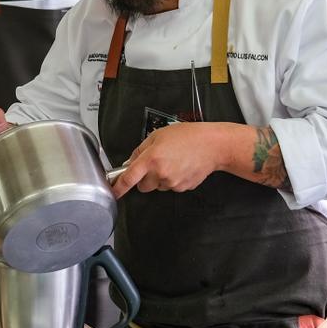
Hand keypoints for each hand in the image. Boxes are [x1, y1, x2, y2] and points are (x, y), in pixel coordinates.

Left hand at [111, 123, 227, 197]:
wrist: (213, 146)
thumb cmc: (188, 136)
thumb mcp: (158, 135)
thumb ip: (141, 149)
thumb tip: (130, 162)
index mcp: (151, 158)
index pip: (129, 178)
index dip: (119, 187)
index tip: (113, 192)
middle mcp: (161, 173)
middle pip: (143, 187)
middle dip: (144, 178)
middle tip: (155, 164)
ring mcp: (172, 182)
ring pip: (158, 187)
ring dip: (160, 178)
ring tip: (172, 162)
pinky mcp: (183, 187)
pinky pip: (171, 187)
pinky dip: (173, 179)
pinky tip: (180, 167)